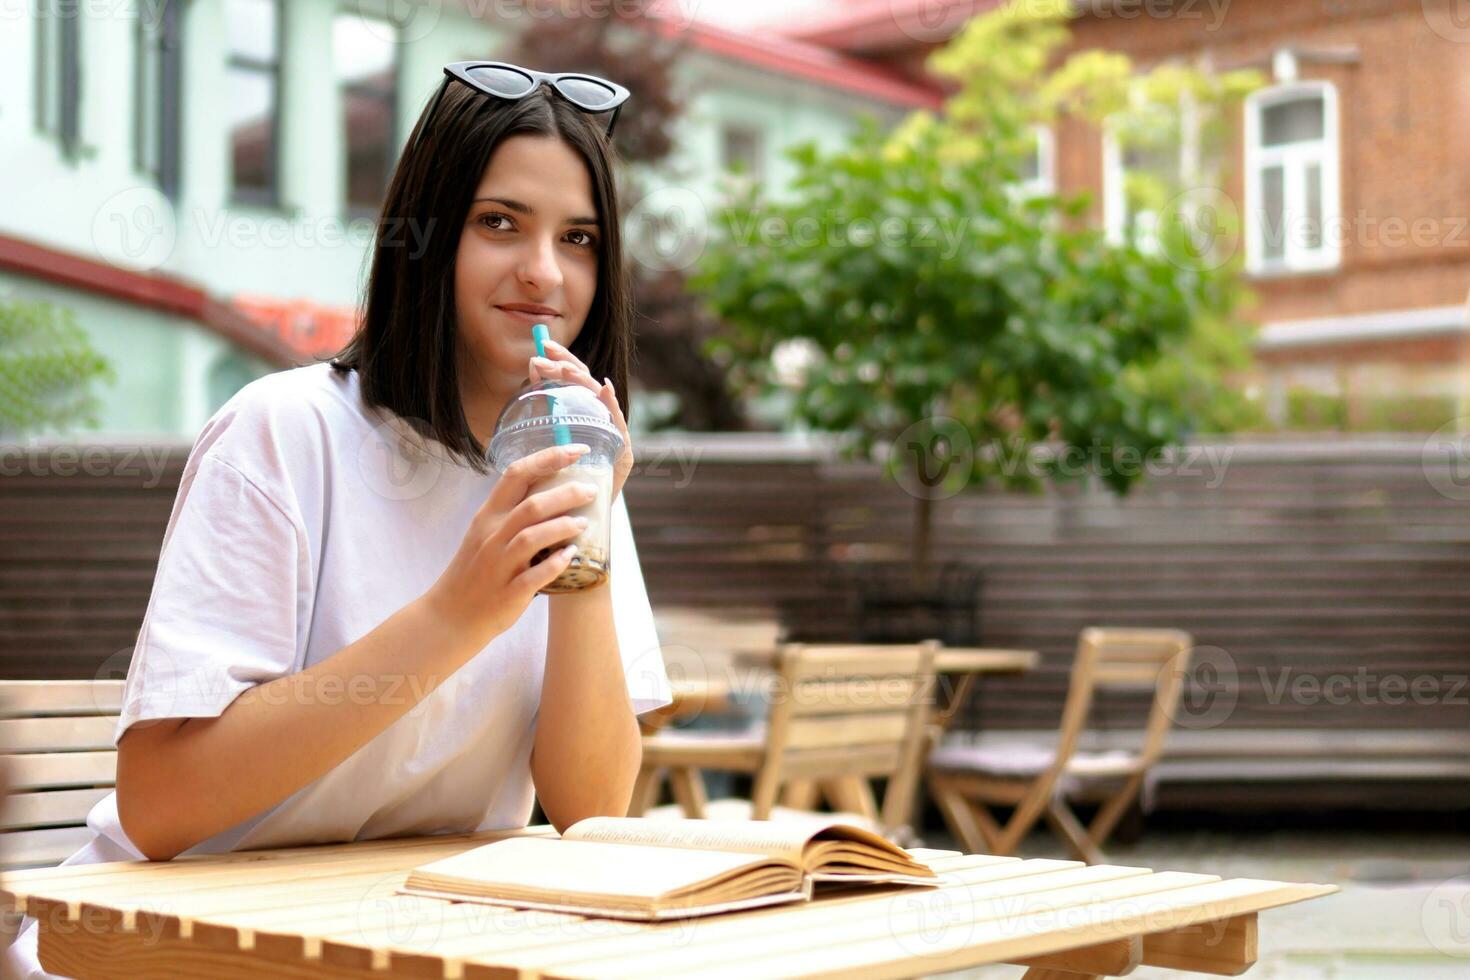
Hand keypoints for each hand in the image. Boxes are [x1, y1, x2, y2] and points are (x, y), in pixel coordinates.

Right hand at [423, 443, 600, 643]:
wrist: (451, 615)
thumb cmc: (475, 570)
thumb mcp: (485, 533)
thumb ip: (512, 512)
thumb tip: (553, 490)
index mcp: (488, 516)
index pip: (516, 474)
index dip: (549, 457)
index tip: (578, 449)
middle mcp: (491, 536)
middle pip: (530, 504)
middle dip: (565, 493)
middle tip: (591, 490)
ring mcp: (499, 564)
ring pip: (531, 537)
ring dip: (562, 527)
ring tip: (584, 523)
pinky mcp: (509, 592)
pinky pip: (534, 575)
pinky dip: (555, 564)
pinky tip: (571, 556)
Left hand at [530, 339, 632, 500]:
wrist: (582, 522)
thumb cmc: (561, 484)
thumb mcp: (548, 440)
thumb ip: (546, 407)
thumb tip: (532, 367)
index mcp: (585, 416)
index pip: (575, 381)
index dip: (562, 361)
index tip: (544, 347)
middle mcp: (602, 422)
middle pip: (588, 386)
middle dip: (567, 366)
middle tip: (547, 353)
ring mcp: (614, 437)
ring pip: (600, 402)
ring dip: (582, 382)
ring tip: (566, 370)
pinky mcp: (623, 455)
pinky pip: (618, 427)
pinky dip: (612, 407)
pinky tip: (604, 391)